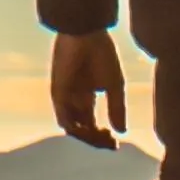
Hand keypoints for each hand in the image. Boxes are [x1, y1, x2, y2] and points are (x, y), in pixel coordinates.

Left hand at [51, 30, 126, 149]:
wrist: (86, 34)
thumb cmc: (101, 54)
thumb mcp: (114, 85)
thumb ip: (117, 108)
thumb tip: (122, 132)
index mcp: (86, 96)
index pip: (91, 124)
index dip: (103, 137)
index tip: (117, 144)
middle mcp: (74, 100)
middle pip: (82, 129)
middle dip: (96, 140)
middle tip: (111, 144)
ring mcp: (65, 98)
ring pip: (73, 128)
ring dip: (87, 137)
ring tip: (104, 138)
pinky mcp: (58, 94)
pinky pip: (64, 120)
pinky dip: (78, 130)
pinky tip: (92, 131)